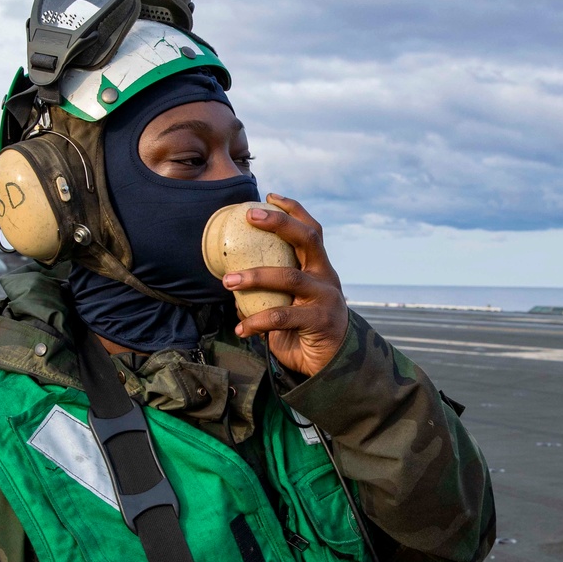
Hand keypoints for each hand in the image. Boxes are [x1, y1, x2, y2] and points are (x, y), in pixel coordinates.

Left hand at [224, 195, 348, 375]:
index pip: (311, 230)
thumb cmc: (306, 331)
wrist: (334, 366)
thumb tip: (234, 280)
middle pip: (307, 239)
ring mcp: (325, 297)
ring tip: (228, 282)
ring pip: (289, 277)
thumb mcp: (290, 304)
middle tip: (251, 216)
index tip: (270, 196)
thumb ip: (271, 290)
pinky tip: (241, 328)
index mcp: (319, 268)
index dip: (293, 210)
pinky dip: (256, 322)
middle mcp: (325, 277)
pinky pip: (281, 316)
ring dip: (254, 276)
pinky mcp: (320, 321)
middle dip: (279, 223)